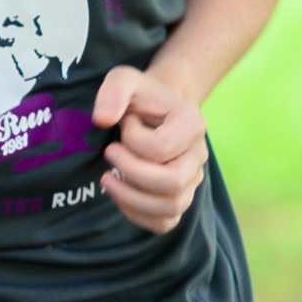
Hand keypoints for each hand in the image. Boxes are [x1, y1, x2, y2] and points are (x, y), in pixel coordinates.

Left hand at [91, 65, 209, 234]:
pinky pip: (164, 223)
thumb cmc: (138, 95)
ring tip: (106, 178)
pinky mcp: (179, 199)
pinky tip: (118, 193)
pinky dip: (137, 214)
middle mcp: (198, 156)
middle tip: (109, 153)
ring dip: (130, 197)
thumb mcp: (123, 79)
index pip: (161, 148)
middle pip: (172, 183)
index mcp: (192, 124)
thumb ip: (113, 92)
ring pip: (171, 208)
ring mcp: (191, 181)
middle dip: (132, 173)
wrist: (152, 109)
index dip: (132, 140)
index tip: (122, 124)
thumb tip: (102, 119)